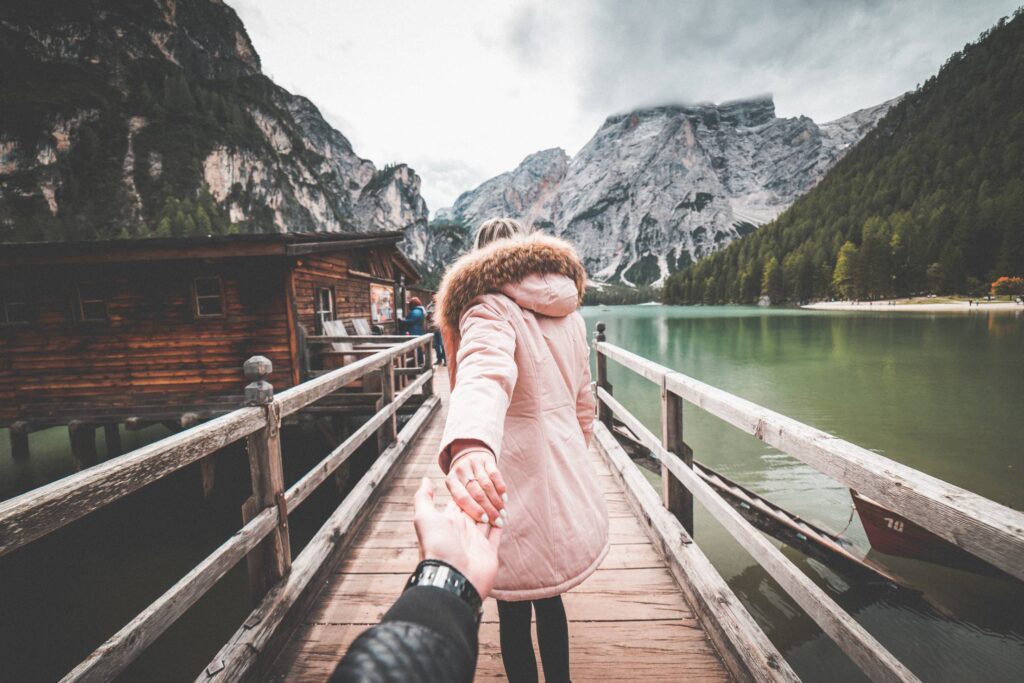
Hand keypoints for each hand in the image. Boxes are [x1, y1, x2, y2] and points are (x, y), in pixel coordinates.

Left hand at [413, 478, 502, 598]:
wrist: (452, 577)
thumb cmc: (437, 546)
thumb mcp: (425, 518)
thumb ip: (424, 498)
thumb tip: (425, 479)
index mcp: (449, 520)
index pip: (461, 499)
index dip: (468, 488)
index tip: (475, 474)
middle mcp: (462, 529)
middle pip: (476, 507)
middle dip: (484, 496)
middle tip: (493, 482)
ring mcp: (476, 541)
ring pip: (488, 519)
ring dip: (494, 508)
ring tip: (502, 495)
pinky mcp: (489, 551)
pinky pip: (496, 534)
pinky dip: (501, 524)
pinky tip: (505, 513)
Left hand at [445, 445, 506, 524]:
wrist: (467, 457)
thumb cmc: (462, 484)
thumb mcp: (456, 490)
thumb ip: (459, 503)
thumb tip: (473, 521)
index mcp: (451, 481)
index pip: (462, 498)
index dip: (474, 510)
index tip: (485, 520)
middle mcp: (461, 470)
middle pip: (477, 493)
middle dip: (489, 509)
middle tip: (498, 521)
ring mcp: (474, 463)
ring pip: (487, 485)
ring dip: (496, 501)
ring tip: (503, 513)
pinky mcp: (486, 460)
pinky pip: (495, 475)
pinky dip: (501, 488)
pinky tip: (505, 499)